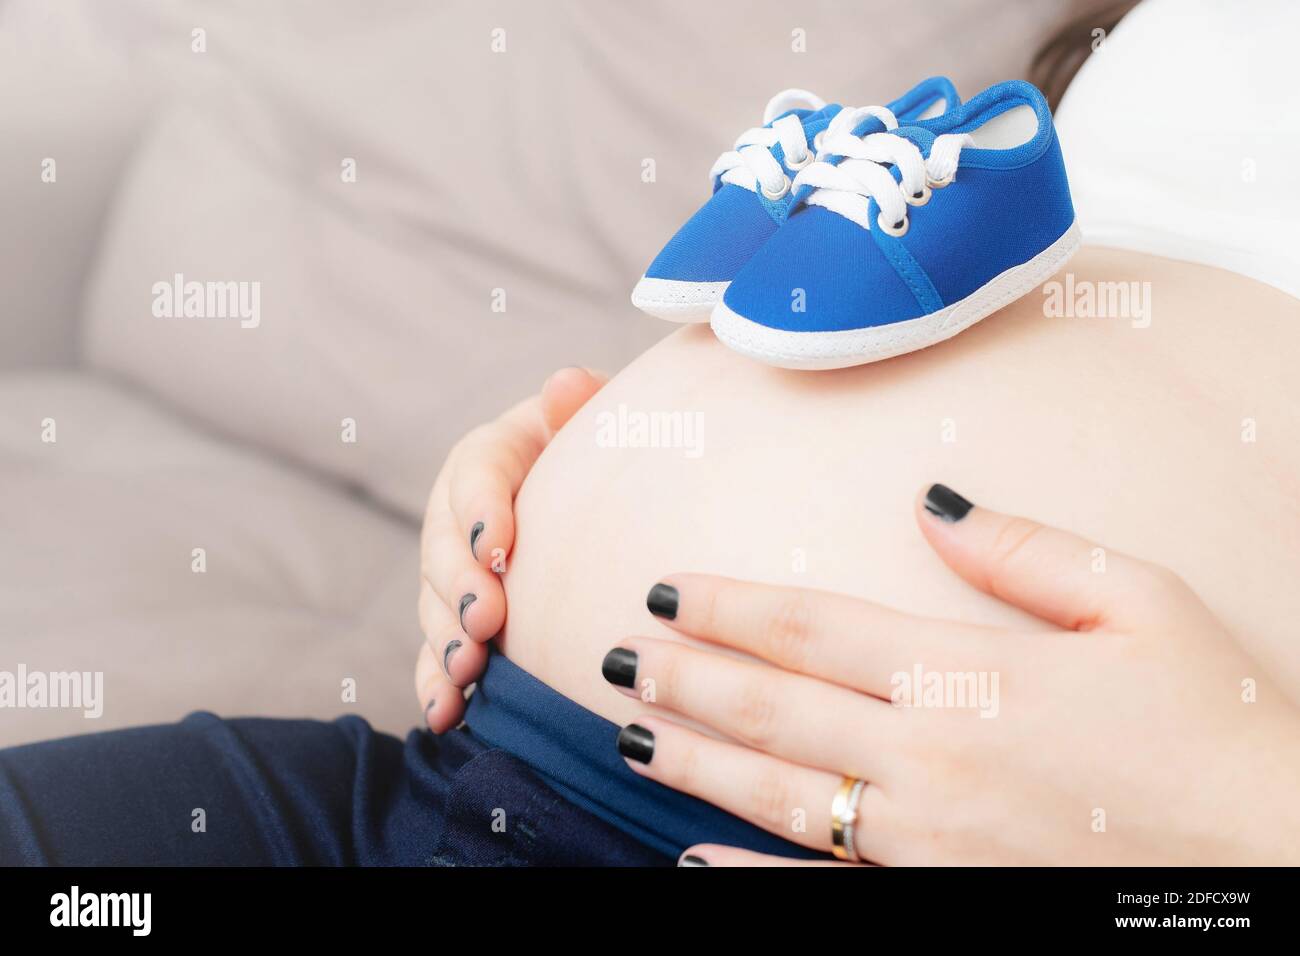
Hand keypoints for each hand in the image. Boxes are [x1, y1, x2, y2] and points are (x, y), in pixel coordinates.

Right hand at [417, 367, 605, 730]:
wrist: (614, 489)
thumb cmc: (612, 449)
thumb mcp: (607, 418)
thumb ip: (586, 405)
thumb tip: (565, 386)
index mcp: (497, 454)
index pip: (475, 472)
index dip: (479, 508)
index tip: (498, 543)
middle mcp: (464, 512)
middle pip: (443, 545)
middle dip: (459, 585)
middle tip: (488, 618)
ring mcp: (460, 569)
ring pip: (436, 603)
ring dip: (445, 639)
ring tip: (467, 669)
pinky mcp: (464, 617)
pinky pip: (440, 650)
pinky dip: (437, 683)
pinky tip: (445, 714)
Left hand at [603, 484, 1299, 864]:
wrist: (1275, 866)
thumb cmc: (1217, 727)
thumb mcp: (1145, 604)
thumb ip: (1026, 549)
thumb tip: (931, 500)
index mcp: (971, 675)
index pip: (812, 627)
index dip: (728, 604)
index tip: (666, 586)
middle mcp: (930, 760)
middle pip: (773, 710)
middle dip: (684, 680)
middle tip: (612, 656)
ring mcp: (927, 844)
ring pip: (779, 798)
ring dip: (693, 766)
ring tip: (626, 738)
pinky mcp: (939, 902)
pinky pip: (820, 893)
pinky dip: (747, 876)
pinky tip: (691, 858)